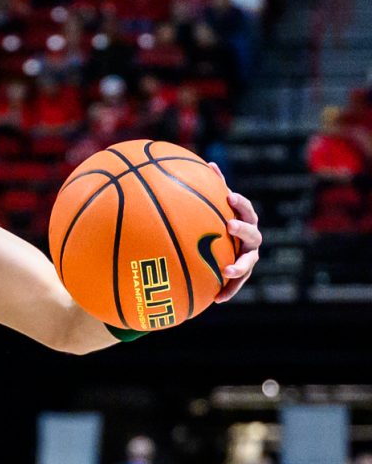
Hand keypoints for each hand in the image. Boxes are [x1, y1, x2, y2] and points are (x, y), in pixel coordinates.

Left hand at [209, 162, 260, 302]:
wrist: (224, 247)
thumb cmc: (218, 223)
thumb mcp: (216, 208)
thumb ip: (214, 188)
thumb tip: (210, 163)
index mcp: (244, 221)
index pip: (246, 210)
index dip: (240, 203)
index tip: (229, 197)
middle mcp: (251, 239)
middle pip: (253, 234)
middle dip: (243, 230)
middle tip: (229, 226)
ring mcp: (248, 257)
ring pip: (248, 263)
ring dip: (239, 266)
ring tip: (226, 271)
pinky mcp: (241, 275)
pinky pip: (236, 284)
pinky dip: (228, 291)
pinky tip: (216, 300)